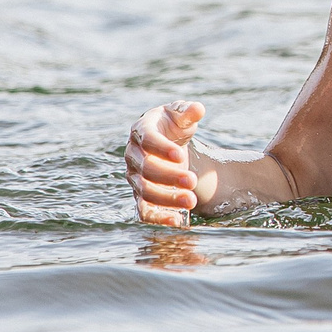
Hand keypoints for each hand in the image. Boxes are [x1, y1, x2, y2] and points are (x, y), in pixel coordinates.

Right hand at [126, 101, 207, 225]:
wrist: (166, 140)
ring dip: (167, 198)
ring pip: (145, 191)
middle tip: (192, 181)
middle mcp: (133, 155)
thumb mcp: (181, 114)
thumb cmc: (172, 125)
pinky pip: (144, 210)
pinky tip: (177, 222)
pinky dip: (158, 217)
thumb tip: (198, 109)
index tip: (179, 154)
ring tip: (191, 200)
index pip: (147, 140)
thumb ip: (188, 112)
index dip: (161, 148)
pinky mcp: (140, 195)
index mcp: (141, 131)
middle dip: (169, 177)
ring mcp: (135, 177)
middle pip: (146, 169)